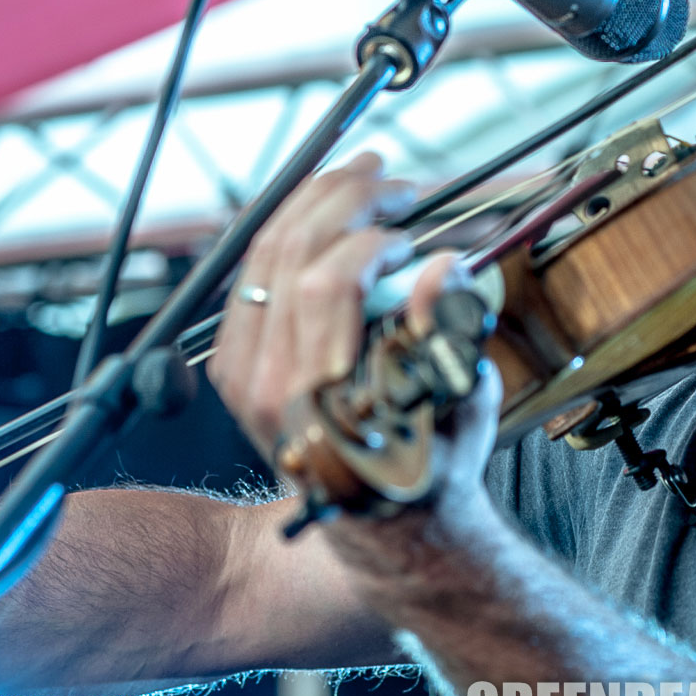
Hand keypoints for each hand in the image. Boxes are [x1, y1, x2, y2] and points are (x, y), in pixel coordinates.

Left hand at [208, 153, 503, 561]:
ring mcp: (241, 375)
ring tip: (360, 176)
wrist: (380, 519)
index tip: (415, 242)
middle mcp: (266, 386)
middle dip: (343, 200)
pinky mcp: (235, 365)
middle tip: (392, 180)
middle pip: (289, 254)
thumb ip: (452, 334)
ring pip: (263, 255)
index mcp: (320, 401)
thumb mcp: (460, 404)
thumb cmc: (431, 464)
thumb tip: (444, 266)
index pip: (326, 286)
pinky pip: (253, 275)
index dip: (373, 243)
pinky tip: (323, 211)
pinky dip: (288, 232)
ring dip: (312, 202)